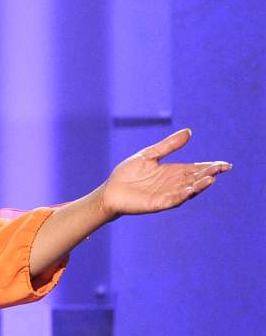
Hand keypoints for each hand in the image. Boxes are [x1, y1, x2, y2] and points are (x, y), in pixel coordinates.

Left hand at [99, 128, 230, 217]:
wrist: (110, 191)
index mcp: (173, 172)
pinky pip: (173, 200)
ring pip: (188, 190)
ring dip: (199, 185)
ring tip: (210, 178)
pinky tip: (189, 190)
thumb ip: (168, 146)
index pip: (196, 169)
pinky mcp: (157, 204)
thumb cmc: (128, 173)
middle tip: (220, 168)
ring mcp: (166, 194)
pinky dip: (182, 195)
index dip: (211, 167)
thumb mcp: (149, 155)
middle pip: (195, 179)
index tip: (225, 164)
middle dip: (208, 174)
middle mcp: (173, 184)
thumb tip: (189, 132)